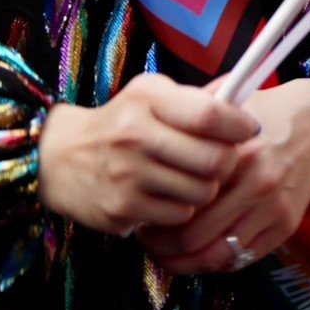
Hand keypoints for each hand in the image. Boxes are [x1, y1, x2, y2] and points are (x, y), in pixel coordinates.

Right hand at [37, 75, 257, 237]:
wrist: (61, 158)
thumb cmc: (121, 121)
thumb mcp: (151, 94)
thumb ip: (196, 98)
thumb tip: (242, 95)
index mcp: (147, 99)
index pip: (208, 115)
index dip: (238, 125)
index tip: (248, 128)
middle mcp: (135, 135)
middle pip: (213, 160)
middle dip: (228, 161)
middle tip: (222, 158)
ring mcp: (127, 176)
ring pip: (201, 192)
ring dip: (205, 187)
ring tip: (191, 176)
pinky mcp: (122, 210)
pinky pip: (179, 216)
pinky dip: (182, 208)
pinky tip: (169, 194)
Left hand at [141, 80, 309, 276]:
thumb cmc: (266, 114)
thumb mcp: (229, 111)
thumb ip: (195, 128)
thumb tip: (151, 151)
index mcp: (236, 153)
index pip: (182, 199)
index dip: (154, 216)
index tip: (142, 216)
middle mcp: (256, 184)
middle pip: (193, 236)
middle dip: (162, 247)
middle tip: (148, 242)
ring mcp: (273, 209)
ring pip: (216, 256)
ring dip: (185, 263)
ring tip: (168, 255)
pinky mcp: (286, 226)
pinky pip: (242, 259)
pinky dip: (215, 263)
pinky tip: (200, 254)